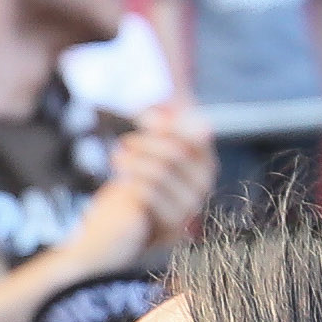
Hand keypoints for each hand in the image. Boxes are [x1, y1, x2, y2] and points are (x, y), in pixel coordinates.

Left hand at [74, 104, 212, 265]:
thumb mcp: (150, 149)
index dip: (167, 122)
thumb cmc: (139, 184)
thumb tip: (168, 87)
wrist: (123, 233)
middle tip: (124, 141)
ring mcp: (191, 207)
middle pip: (176, 153)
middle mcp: (205, 184)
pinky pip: (153, 197)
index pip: (194, 135)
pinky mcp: (174, 226)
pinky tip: (120, 180)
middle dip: (146, 142)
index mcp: (205, 161)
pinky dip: (133, 184)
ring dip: (136, 161)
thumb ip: (161, 122)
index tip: (139, 115)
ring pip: (163, 172)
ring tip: (116, 157)